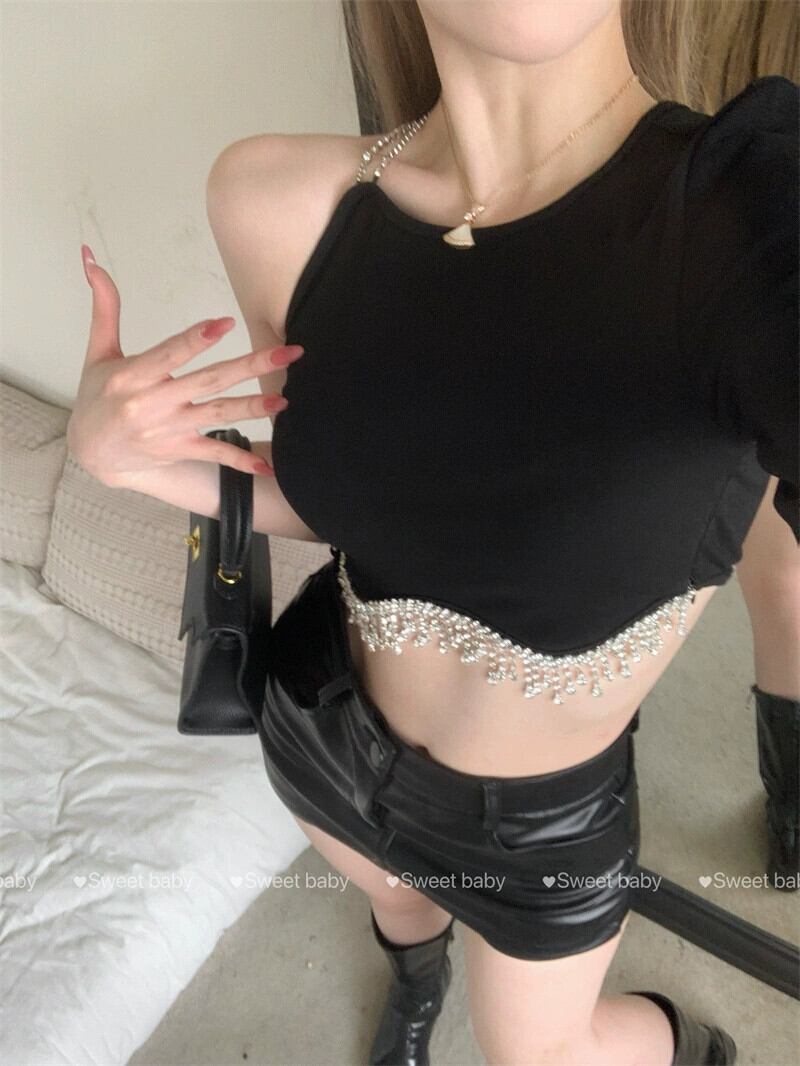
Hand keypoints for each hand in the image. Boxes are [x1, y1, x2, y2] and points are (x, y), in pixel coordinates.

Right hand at [67, 244, 303, 486]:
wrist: (91, 452)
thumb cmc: (98, 396)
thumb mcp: (98, 351)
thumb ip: (105, 307)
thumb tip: (91, 258)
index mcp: (132, 375)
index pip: (169, 353)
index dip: (197, 339)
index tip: (226, 323)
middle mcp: (152, 403)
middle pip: (208, 381)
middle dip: (250, 366)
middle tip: (287, 353)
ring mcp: (168, 429)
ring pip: (217, 415)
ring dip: (253, 408)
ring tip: (284, 401)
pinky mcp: (179, 450)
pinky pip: (214, 454)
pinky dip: (240, 461)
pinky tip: (267, 466)